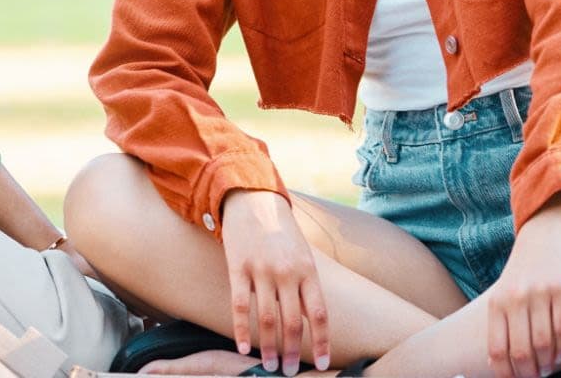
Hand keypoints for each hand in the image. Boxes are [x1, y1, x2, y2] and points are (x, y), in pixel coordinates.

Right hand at [219, 189, 331, 375]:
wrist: (253, 200)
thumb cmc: (282, 232)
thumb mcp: (303, 255)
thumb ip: (307, 286)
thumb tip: (311, 320)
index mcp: (308, 270)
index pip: (318, 314)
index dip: (321, 341)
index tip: (323, 364)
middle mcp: (287, 272)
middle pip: (292, 322)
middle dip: (292, 352)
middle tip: (288, 372)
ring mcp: (262, 270)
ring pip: (267, 318)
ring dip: (268, 347)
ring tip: (269, 366)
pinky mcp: (238, 268)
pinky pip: (240, 305)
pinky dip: (241, 330)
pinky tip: (243, 348)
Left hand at [484, 190, 560, 377]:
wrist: (548, 227)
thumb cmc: (527, 264)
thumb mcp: (507, 287)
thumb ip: (504, 318)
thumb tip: (500, 357)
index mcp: (498, 301)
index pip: (497, 349)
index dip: (505, 372)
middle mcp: (515, 298)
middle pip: (520, 352)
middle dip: (527, 372)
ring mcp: (539, 293)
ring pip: (543, 344)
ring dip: (546, 363)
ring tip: (548, 368)